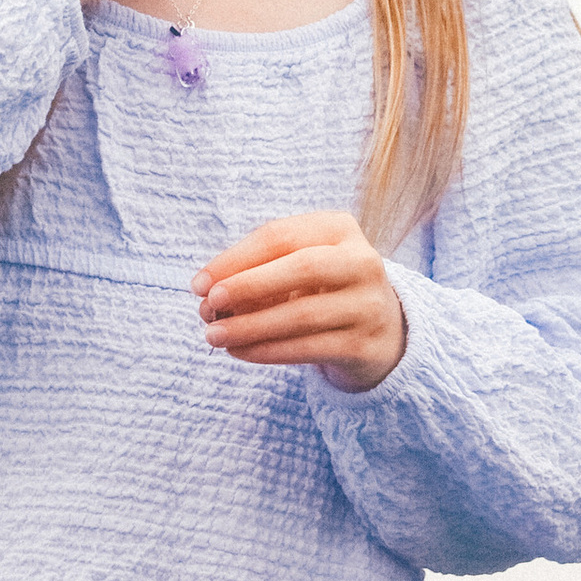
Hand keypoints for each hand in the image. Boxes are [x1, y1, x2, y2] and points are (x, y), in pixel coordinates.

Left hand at [194, 213, 407, 391]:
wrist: (381, 329)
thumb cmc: (322, 287)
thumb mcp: (298, 265)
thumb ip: (258, 270)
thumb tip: (208, 292)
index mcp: (339, 228)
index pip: (280, 235)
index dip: (234, 259)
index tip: (199, 283)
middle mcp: (362, 262)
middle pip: (302, 267)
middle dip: (248, 285)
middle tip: (209, 304)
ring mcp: (368, 305)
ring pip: (303, 315)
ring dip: (251, 326)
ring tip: (214, 335)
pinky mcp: (365, 345)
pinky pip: (309, 349)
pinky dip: (268, 351)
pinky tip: (240, 351)